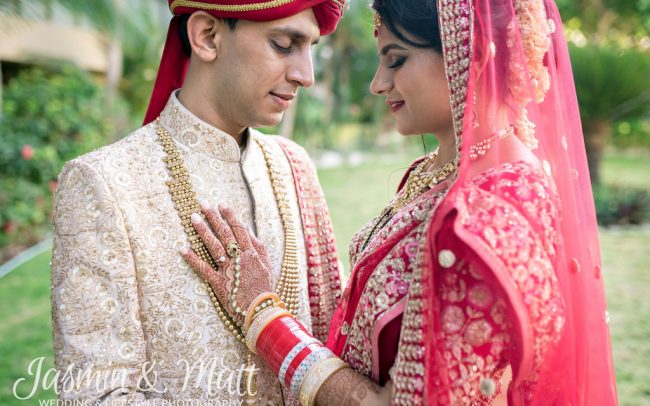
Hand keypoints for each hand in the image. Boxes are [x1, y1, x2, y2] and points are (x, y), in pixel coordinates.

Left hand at [181, 203, 272, 325]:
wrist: (261, 310)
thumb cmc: (264, 287)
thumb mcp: (266, 264)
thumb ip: (257, 246)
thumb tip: (247, 230)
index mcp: (252, 253)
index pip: (240, 229)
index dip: (230, 215)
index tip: (221, 204)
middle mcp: (240, 258)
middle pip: (225, 233)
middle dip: (214, 217)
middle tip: (203, 204)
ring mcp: (229, 270)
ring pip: (214, 246)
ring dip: (203, 231)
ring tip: (193, 218)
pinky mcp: (219, 283)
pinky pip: (204, 269)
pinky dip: (193, 258)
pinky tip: (183, 248)